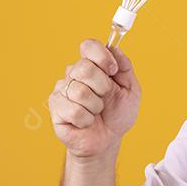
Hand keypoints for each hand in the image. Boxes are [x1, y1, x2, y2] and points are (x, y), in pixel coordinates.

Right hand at [48, 38, 141, 158]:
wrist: (108, 139)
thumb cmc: (117, 114)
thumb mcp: (131, 90)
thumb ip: (125, 67)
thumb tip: (114, 48)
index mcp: (92, 65)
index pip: (88, 46)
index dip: (102, 56)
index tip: (113, 70)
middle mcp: (74, 74)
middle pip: (85, 68)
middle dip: (103, 87)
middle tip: (105, 97)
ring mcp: (62, 90)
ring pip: (80, 92)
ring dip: (96, 106)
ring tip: (96, 112)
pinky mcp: (56, 108)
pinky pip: (74, 110)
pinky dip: (86, 119)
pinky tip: (86, 121)